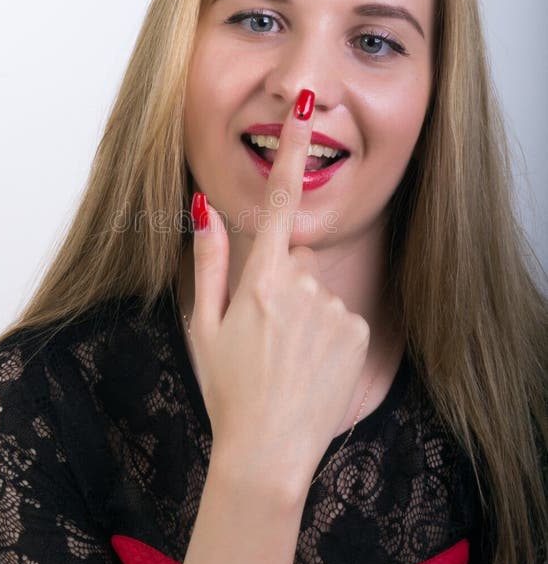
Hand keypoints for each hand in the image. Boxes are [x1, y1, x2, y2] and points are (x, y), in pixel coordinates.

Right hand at [189, 89, 369, 495]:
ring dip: (303, 313)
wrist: (268, 453)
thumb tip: (203, 208)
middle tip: (263, 335)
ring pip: (318, 291)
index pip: (279, 202)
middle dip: (280, 284)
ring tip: (285, 359)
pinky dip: (326, 334)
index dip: (294, 150)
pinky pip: (341, 315)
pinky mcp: (359, 331)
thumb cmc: (228, 389)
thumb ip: (208, 260)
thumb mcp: (204, 324)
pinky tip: (310, 367)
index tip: (308, 110)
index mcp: (261, 280)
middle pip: (295, 260)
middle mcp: (304, 287)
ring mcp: (336, 310)